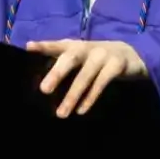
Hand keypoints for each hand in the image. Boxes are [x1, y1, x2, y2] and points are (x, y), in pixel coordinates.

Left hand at [27, 39, 148, 117]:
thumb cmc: (96, 60)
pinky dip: (91, 97)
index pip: (57, 45)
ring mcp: (103, 55)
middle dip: (57, 73)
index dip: (44, 46)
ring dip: (73, 95)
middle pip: (70, 58)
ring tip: (61, 113)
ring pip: (85, 76)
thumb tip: (42, 84)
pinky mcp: (117, 65)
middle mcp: (87, 48)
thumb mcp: (80, 57)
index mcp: (75, 46)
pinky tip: (81, 110)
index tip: (29, 47)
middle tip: (44, 90)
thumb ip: (63, 63)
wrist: (130, 55)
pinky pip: (102, 83)